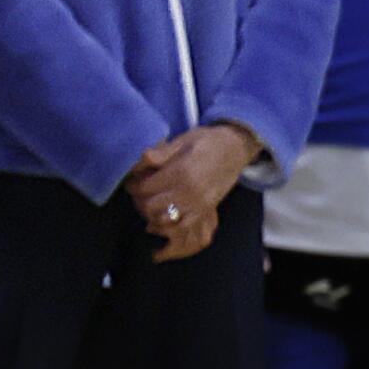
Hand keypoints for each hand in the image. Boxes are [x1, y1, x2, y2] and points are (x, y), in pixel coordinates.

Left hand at [128, 125, 254, 262]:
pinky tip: (161, 219)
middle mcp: (190, 193)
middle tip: (138, 192)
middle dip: (139, 200)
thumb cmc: (207, 141)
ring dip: (151, 213)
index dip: (133, 185)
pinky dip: (168, 226)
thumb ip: (161, 153)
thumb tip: (140, 160)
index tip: (132, 181)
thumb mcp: (182, 140)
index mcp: (182, 173)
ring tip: (149, 203)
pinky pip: (182, 228)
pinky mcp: (205, 212)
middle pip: (150, 207)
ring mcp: (199, 205)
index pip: (145, 188)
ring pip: (163, 220)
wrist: (235, 149)